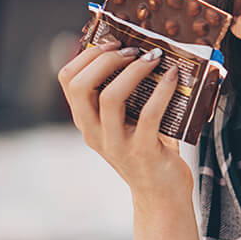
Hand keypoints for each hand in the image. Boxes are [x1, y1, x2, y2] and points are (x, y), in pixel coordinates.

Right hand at [57, 40, 192, 203]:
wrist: (162, 197)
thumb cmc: (149, 152)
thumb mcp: (128, 124)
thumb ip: (130, 96)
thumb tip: (147, 52)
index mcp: (86, 122)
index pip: (67, 80)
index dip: (87, 55)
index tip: (112, 42)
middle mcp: (94, 133)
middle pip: (81, 85)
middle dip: (105, 59)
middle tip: (132, 50)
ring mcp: (116, 144)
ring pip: (110, 97)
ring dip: (132, 71)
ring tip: (152, 58)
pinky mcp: (143, 151)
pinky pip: (149, 114)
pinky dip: (162, 90)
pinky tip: (173, 77)